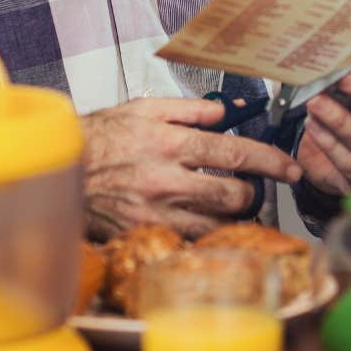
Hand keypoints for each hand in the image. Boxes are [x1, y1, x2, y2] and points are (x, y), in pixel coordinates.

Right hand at [80, 97, 301, 240]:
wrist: (60, 170)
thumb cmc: (101, 137)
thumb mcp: (143, 109)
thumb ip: (190, 109)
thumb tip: (229, 109)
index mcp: (170, 143)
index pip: (235, 154)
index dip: (271, 162)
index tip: (291, 169)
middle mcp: (166, 179)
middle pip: (234, 195)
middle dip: (252, 193)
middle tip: (251, 189)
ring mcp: (155, 211)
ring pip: (216, 225)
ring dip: (232, 218)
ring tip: (232, 209)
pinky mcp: (143, 234)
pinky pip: (188, 242)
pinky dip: (204, 236)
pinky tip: (205, 227)